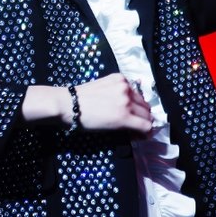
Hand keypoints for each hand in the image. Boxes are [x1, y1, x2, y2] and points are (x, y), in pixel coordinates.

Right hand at [22, 73, 152, 134]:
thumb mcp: (103, 89)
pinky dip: (144, 133)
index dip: (139, 109)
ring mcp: (126, 101)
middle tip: (135, 127)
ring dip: (142, 125)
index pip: (139, 96)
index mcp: (121, 79)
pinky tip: (138, 137)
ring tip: (134, 133)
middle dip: (142, 117)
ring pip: (147, 116)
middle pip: (145, 106)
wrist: (69, 105)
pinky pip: (144, 126)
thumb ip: (118, 94)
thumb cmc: (80, 99)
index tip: (135, 117)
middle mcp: (126, 88)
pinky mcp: (124, 116)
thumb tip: (130, 109)